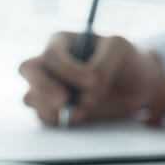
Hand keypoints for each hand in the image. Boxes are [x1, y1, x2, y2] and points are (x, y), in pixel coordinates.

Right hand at [19, 31, 163, 125]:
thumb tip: (83, 97)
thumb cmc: (125, 61)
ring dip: (49, 107)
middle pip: (29, 71)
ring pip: (31, 97)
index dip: (68, 70)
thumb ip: (102, 67)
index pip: (52, 55)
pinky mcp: (54, 111)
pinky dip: (57, 121)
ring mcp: (48, 89)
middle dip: (44, 87)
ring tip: (77, 114)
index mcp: (61, 43)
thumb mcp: (119, 51)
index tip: (93, 82)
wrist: (136, 87)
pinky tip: (76, 120)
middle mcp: (49, 65)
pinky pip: (44, 118)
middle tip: (63, 102)